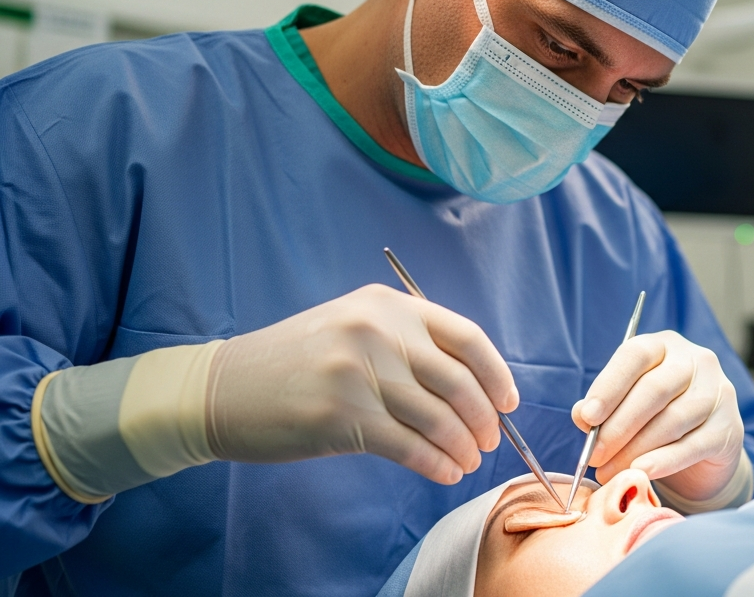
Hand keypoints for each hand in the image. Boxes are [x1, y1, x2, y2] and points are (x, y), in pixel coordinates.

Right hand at [207, 284, 516, 483]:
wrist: (222, 387)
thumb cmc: (297, 362)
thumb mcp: (354, 326)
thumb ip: (409, 344)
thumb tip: (475, 388)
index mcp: (388, 304)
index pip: (467, 337)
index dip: (497, 374)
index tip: (508, 401)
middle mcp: (378, 332)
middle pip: (459, 382)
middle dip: (484, 419)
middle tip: (488, 440)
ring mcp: (358, 373)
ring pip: (437, 419)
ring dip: (462, 447)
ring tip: (466, 461)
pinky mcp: (340, 417)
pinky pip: (409, 447)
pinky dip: (435, 464)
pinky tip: (443, 472)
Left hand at [572, 331, 744, 502]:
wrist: (705, 446)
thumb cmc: (657, 417)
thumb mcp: (627, 405)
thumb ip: (603, 408)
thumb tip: (582, 415)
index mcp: (665, 346)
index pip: (635, 355)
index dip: (609, 386)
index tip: (587, 417)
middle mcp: (696, 361)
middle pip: (654, 390)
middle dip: (619, 426)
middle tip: (594, 456)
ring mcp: (718, 392)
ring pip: (673, 420)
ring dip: (635, 449)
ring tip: (609, 471)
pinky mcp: (730, 426)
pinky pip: (693, 445)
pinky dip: (665, 461)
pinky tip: (642, 471)